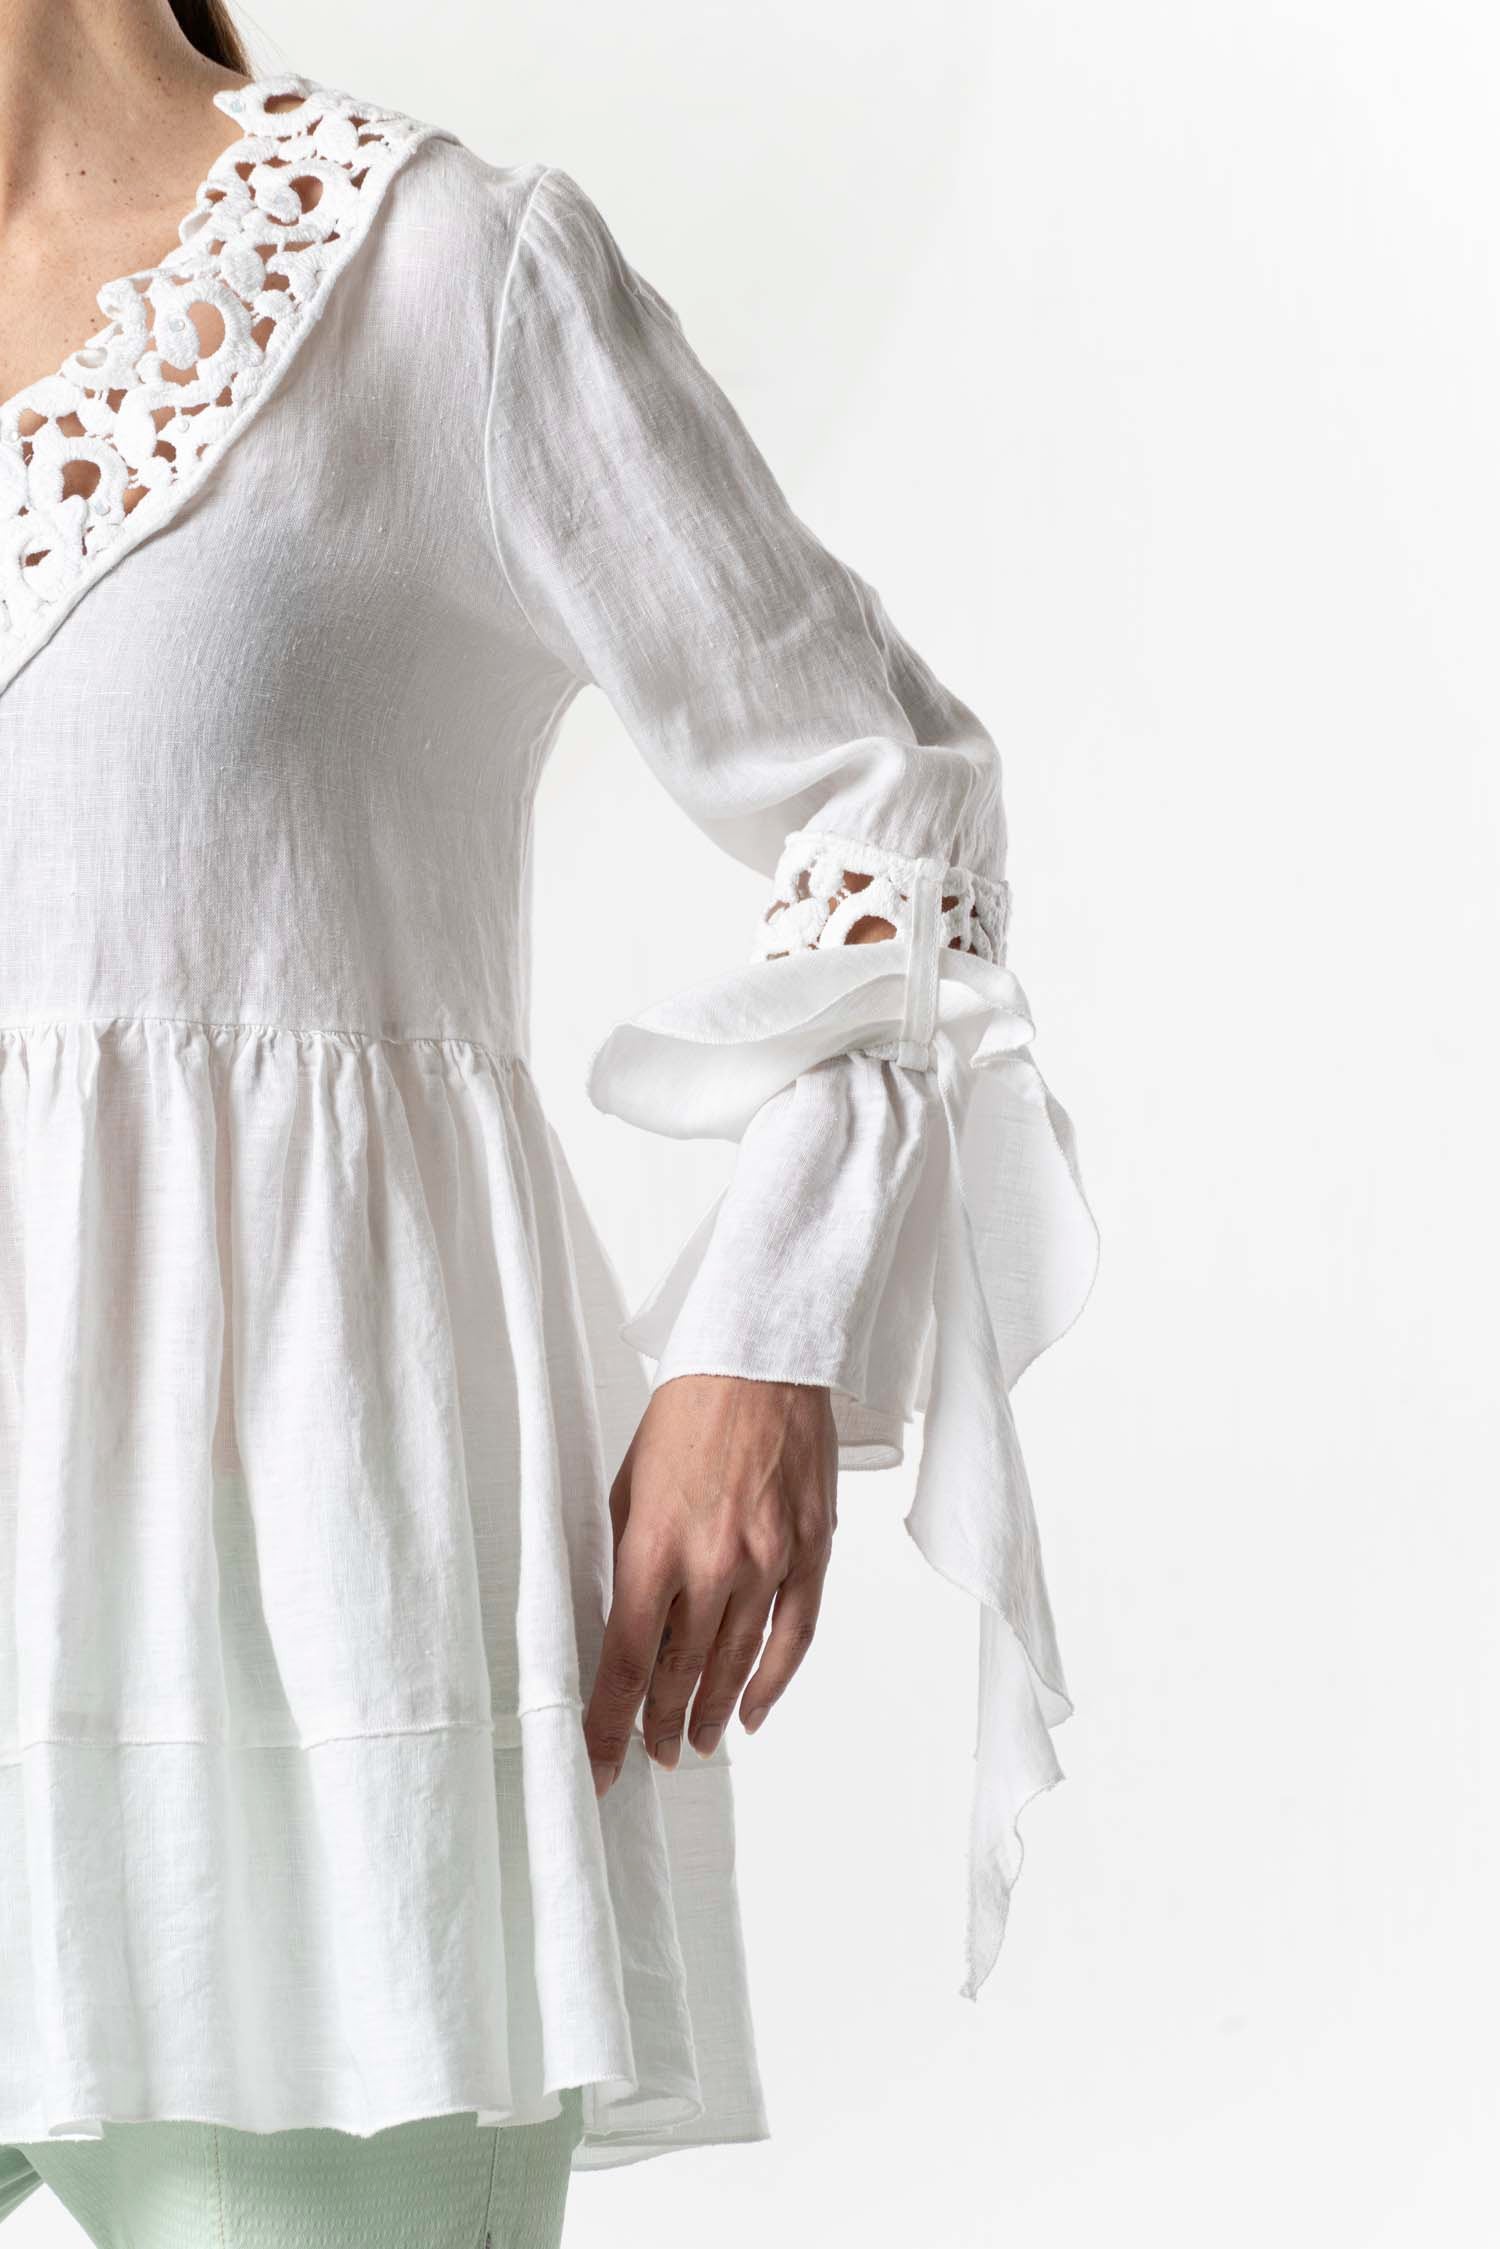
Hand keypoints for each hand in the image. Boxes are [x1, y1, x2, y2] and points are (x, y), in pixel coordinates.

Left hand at [583, 1374, 837, 1794]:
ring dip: (714, 1711)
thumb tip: (628, 1625)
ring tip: (698, 1741)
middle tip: (654, 1752)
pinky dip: (773, 1682)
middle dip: (662, 1723)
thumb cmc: (687, 1416)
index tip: (602, 1763)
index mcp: (654, 1547)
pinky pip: (795, 1636)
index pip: (625, 1661)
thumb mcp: (629, 1488)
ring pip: (737, 1664)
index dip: (610, 1723)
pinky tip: (755, 1710)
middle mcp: (713, 1564)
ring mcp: (768, 1561)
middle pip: (681, 1672)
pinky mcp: (810, 1551)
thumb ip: (630, 1561)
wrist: (760, 1362)